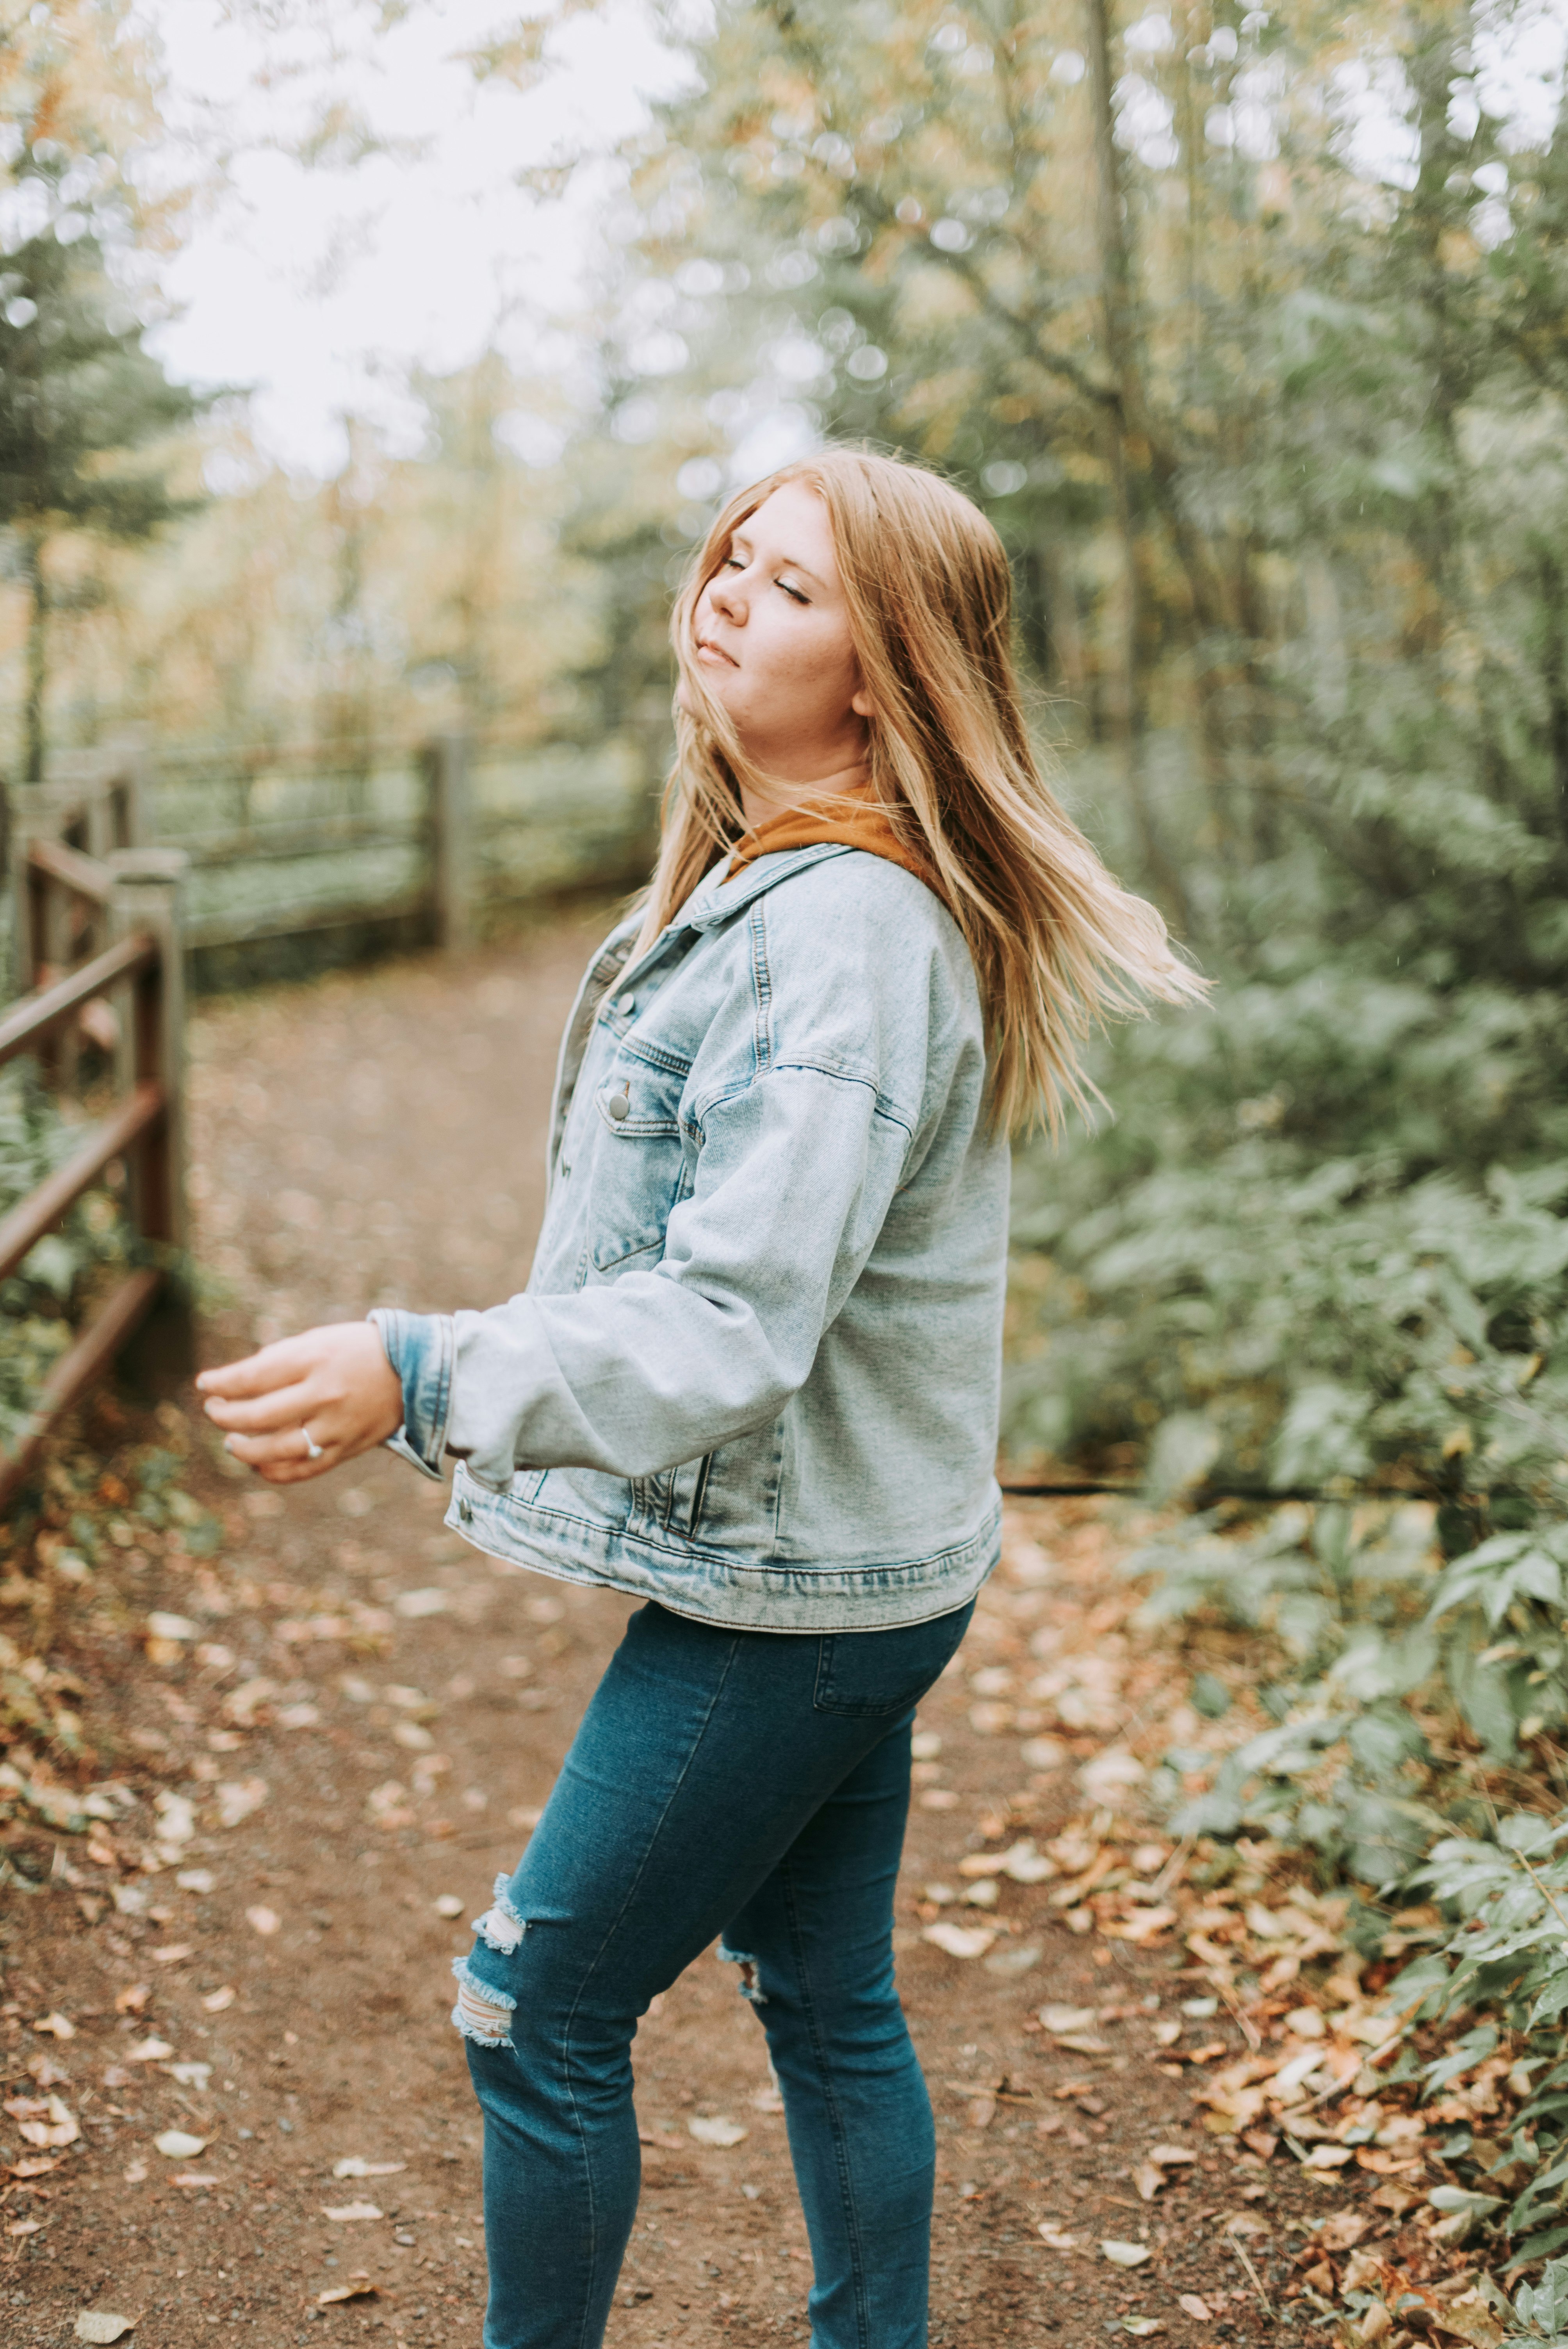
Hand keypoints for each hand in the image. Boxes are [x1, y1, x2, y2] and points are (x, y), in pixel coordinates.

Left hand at [196, 1322, 404, 1482]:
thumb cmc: (357, 1350)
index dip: (221, 1383)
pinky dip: (273, 1471)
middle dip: (224, 1415)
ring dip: (243, 1448)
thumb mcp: (319, 1340)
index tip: (205, 1384)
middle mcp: (324, 1394)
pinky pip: (301, 1470)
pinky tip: (258, 1463)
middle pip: (256, 1416)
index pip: (252, 1377)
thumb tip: (236, 1382)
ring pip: (275, 1450)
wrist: (415, 1371)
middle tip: (215, 1409)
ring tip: (231, 1441)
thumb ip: (279, 1359)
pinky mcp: (346, 1449)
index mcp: (314, 1359)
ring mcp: (335, 1426)